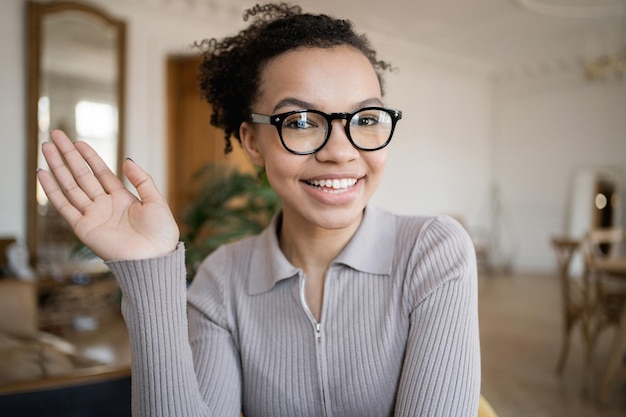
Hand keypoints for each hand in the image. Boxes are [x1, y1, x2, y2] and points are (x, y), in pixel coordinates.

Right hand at [37, 130, 179, 260]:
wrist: (154, 259)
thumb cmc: (160, 233)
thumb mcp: (156, 200)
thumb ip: (141, 180)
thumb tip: (126, 159)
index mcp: (122, 199)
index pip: (101, 173)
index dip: (89, 157)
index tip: (78, 141)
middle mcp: (105, 205)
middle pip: (82, 175)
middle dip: (68, 156)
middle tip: (55, 136)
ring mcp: (93, 216)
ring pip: (70, 186)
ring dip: (57, 167)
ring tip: (46, 148)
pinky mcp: (84, 228)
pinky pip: (64, 206)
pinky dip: (52, 191)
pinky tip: (43, 174)